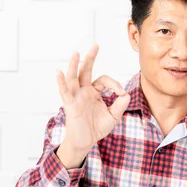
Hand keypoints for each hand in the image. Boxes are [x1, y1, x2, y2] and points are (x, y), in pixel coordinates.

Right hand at [55, 44, 129, 165]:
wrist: (86, 141)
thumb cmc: (97, 128)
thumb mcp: (113, 116)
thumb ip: (120, 105)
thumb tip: (127, 94)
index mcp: (94, 92)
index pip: (104, 80)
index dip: (114, 84)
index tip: (121, 93)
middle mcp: (84, 92)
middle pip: (85, 71)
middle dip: (90, 58)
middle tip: (96, 45)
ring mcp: (76, 97)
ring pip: (74, 78)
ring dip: (74, 65)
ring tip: (76, 53)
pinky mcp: (70, 105)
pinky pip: (65, 92)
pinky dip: (61, 82)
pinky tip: (59, 72)